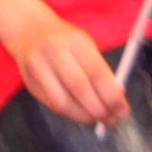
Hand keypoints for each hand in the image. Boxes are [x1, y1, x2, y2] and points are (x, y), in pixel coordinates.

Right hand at [6, 11, 128, 127]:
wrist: (29, 30)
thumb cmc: (65, 39)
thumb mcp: (85, 45)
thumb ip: (100, 70)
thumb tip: (117, 101)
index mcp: (74, 40)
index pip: (95, 72)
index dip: (111, 95)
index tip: (123, 110)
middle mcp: (54, 52)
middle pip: (78, 88)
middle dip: (99, 110)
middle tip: (112, 121)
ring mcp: (38, 68)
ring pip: (62, 102)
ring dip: (84, 117)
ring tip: (98, 120)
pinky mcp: (30, 84)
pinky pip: (53, 106)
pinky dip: (71, 115)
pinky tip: (81, 114)